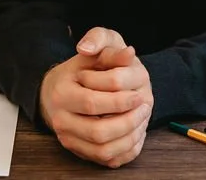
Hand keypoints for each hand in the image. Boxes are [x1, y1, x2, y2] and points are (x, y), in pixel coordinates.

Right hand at [39, 27, 153, 167]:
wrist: (60, 89)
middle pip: (98, 131)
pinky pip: (105, 160)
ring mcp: (68, 138)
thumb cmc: (82, 68)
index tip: (140, 93)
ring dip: (129, 137)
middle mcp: (61, 119)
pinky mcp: (79, 151)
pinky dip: (125, 150)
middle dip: (128, 121)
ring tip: (142, 119)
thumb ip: (107, 45)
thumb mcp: (95, 50)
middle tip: (145, 106)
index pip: (93, 102)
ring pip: (102, 150)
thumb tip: (128, 52)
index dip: (121, 100)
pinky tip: (136, 133)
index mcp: (62, 93)